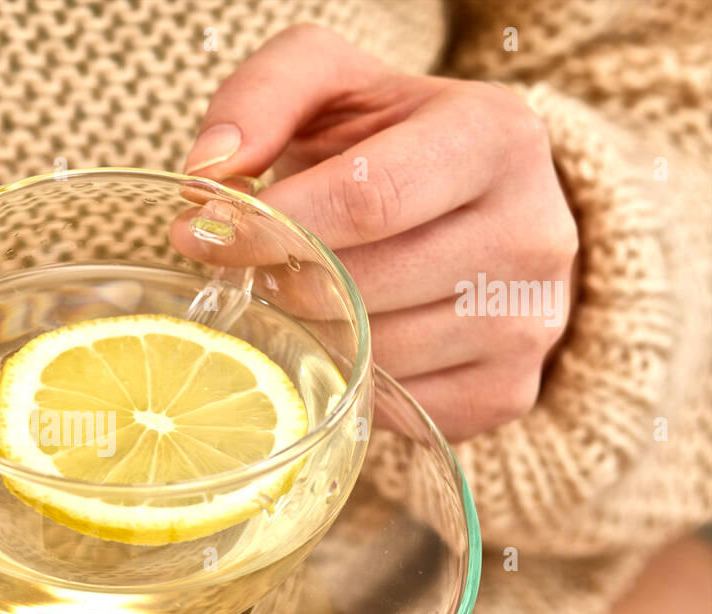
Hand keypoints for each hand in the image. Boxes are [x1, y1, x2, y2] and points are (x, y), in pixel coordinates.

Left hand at [184, 24, 577, 440]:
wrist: (474, 200)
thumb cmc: (386, 139)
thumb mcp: (329, 81)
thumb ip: (261, 98)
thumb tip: (208, 174)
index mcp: (496, 137)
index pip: (367, 199)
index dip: (273, 224)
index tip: (203, 233)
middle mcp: (535, 233)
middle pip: (366, 286)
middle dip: (285, 283)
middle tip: (254, 269)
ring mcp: (530, 322)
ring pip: (378, 356)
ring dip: (316, 336)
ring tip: (305, 298)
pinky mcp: (508, 391)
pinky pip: (398, 408)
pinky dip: (354, 383)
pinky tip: (351, 340)